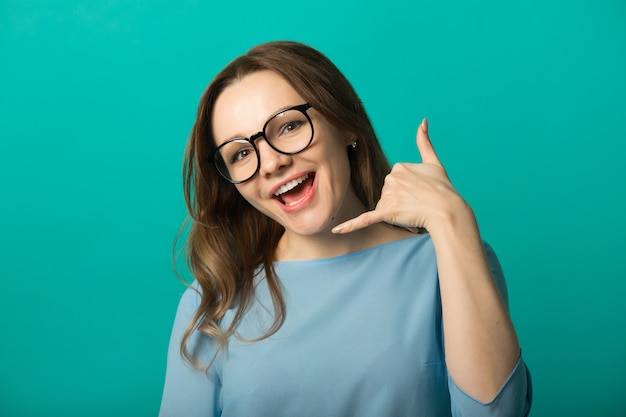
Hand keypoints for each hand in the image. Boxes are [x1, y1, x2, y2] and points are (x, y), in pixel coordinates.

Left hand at [332, 119, 467, 233]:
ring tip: (414, 212)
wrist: (447, 210)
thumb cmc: (443, 188)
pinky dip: (350, 226)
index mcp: (398, 166)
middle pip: (388, 194)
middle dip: (401, 202)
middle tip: (419, 204)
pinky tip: (336, 230)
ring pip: (384, 207)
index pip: (395, 182)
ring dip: (396, 213)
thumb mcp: (434, 162)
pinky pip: (364, 219)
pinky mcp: (386, 212)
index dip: (408, 191)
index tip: (421, 192)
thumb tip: (423, 121)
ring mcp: (388, 195)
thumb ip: (424, 142)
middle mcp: (390, 178)